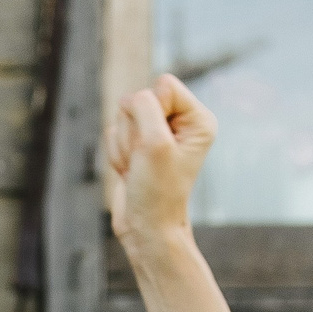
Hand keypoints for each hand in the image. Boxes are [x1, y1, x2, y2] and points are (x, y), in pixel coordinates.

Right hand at [103, 74, 215, 247]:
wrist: (145, 226)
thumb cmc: (157, 190)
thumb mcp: (155, 143)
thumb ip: (145, 106)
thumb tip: (129, 99)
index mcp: (198, 118)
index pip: (164, 85)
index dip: (152, 112)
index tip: (159, 145)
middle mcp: (180, 122)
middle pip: (140, 98)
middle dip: (135, 131)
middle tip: (146, 161)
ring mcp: (157, 132)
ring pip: (123, 115)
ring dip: (125, 146)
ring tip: (139, 168)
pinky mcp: (138, 143)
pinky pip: (114, 131)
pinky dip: (117, 153)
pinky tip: (130, 171)